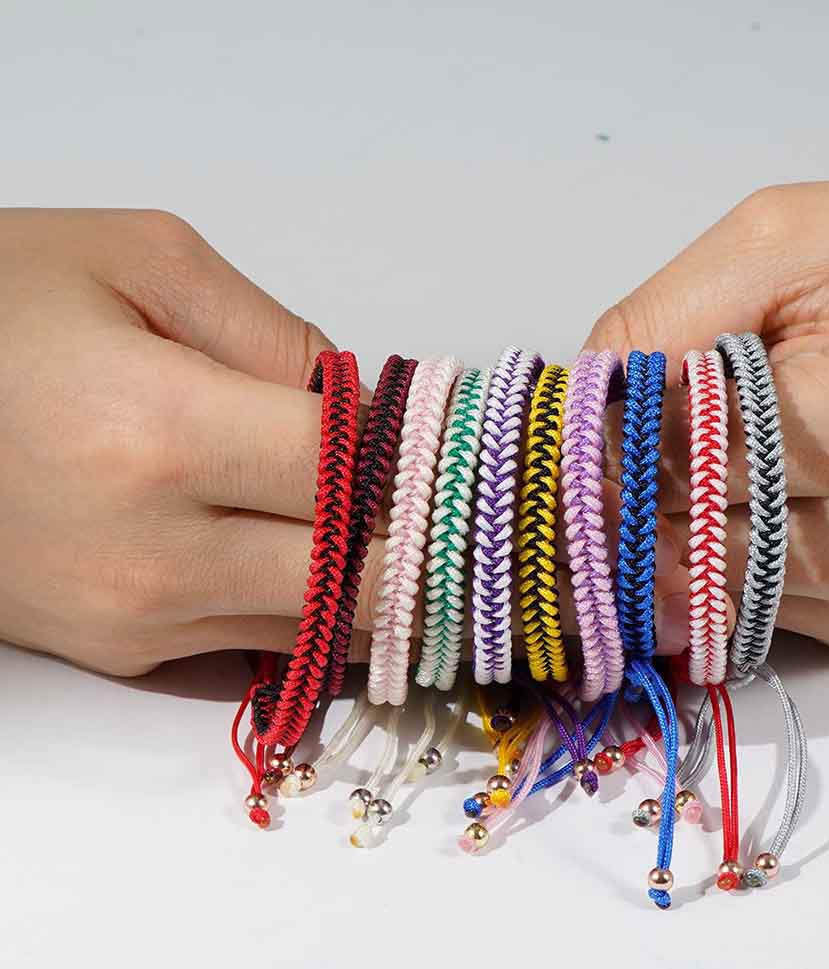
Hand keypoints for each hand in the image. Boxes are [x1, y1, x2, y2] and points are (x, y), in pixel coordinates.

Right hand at [0, 210, 691, 676]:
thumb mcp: (140, 262)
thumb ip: (278, 336)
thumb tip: (368, 410)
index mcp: (165, 432)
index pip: (368, 475)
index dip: (448, 464)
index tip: (503, 454)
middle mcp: (159, 550)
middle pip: (371, 575)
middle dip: (450, 548)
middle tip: (510, 516)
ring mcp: (139, 618)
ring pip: (333, 627)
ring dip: (404, 589)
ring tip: (460, 546)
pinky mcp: (123, 651)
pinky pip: (270, 648)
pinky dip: (334, 615)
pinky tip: (367, 574)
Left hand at [589, 177, 828, 653]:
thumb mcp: (783, 241)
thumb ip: (662, 319)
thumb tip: (578, 409)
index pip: (656, 466)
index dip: (595, 444)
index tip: (570, 427)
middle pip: (668, 541)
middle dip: (619, 495)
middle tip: (609, 449)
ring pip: (696, 588)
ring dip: (663, 533)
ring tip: (683, 466)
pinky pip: (745, 607)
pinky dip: (716, 562)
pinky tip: (738, 503)